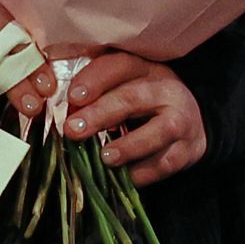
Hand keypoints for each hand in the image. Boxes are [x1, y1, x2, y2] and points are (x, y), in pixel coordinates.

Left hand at [61, 53, 207, 185]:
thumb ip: (89, 91)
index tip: (72, 98)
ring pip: (158, 132)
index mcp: (142, 68)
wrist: (189, 121)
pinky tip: (125, 177)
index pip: (118, 66)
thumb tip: (55, 101)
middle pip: (132, 99)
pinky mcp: (188, 149)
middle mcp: (164, 90)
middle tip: (73, 130)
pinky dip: (144, 172)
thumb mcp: (118, 86)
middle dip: (99, 114)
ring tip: (105, 157)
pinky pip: (166, 163)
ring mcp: (181, 120)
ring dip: (128, 146)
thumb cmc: (138, 101)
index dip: (94, 80)